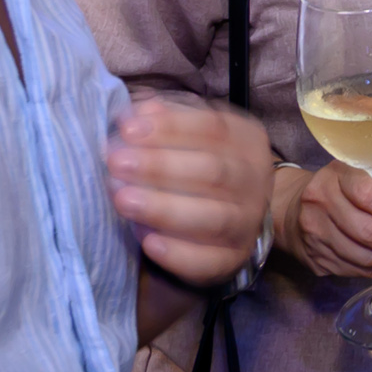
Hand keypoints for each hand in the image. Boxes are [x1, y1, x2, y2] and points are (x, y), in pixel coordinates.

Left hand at [108, 95, 279, 284]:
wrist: (231, 215)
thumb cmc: (198, 166)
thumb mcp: (189, 135)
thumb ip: (168, 121)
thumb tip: (142, 111)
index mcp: (246, 142)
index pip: (213, 129)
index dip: (170, 127)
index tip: (127, 128)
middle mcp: (255, 181)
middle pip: (213, 172)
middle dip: (160, 167)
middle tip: (116, 162)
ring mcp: (248, 223)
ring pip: (213, 218)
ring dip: (164, 208)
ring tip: (122, 199)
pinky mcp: (233, 258)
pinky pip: (209, 260)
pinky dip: (178, 253)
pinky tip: (147, 242)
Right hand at [283, 161, 371, 279]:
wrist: (290, 212)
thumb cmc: (335, 190)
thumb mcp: (360, 175)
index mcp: (333, 178)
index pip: (369, 195)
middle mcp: (320, 207)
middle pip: (370, 232)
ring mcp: (317, 237)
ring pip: (366, 258)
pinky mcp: (318, 261)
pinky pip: (358, 272)